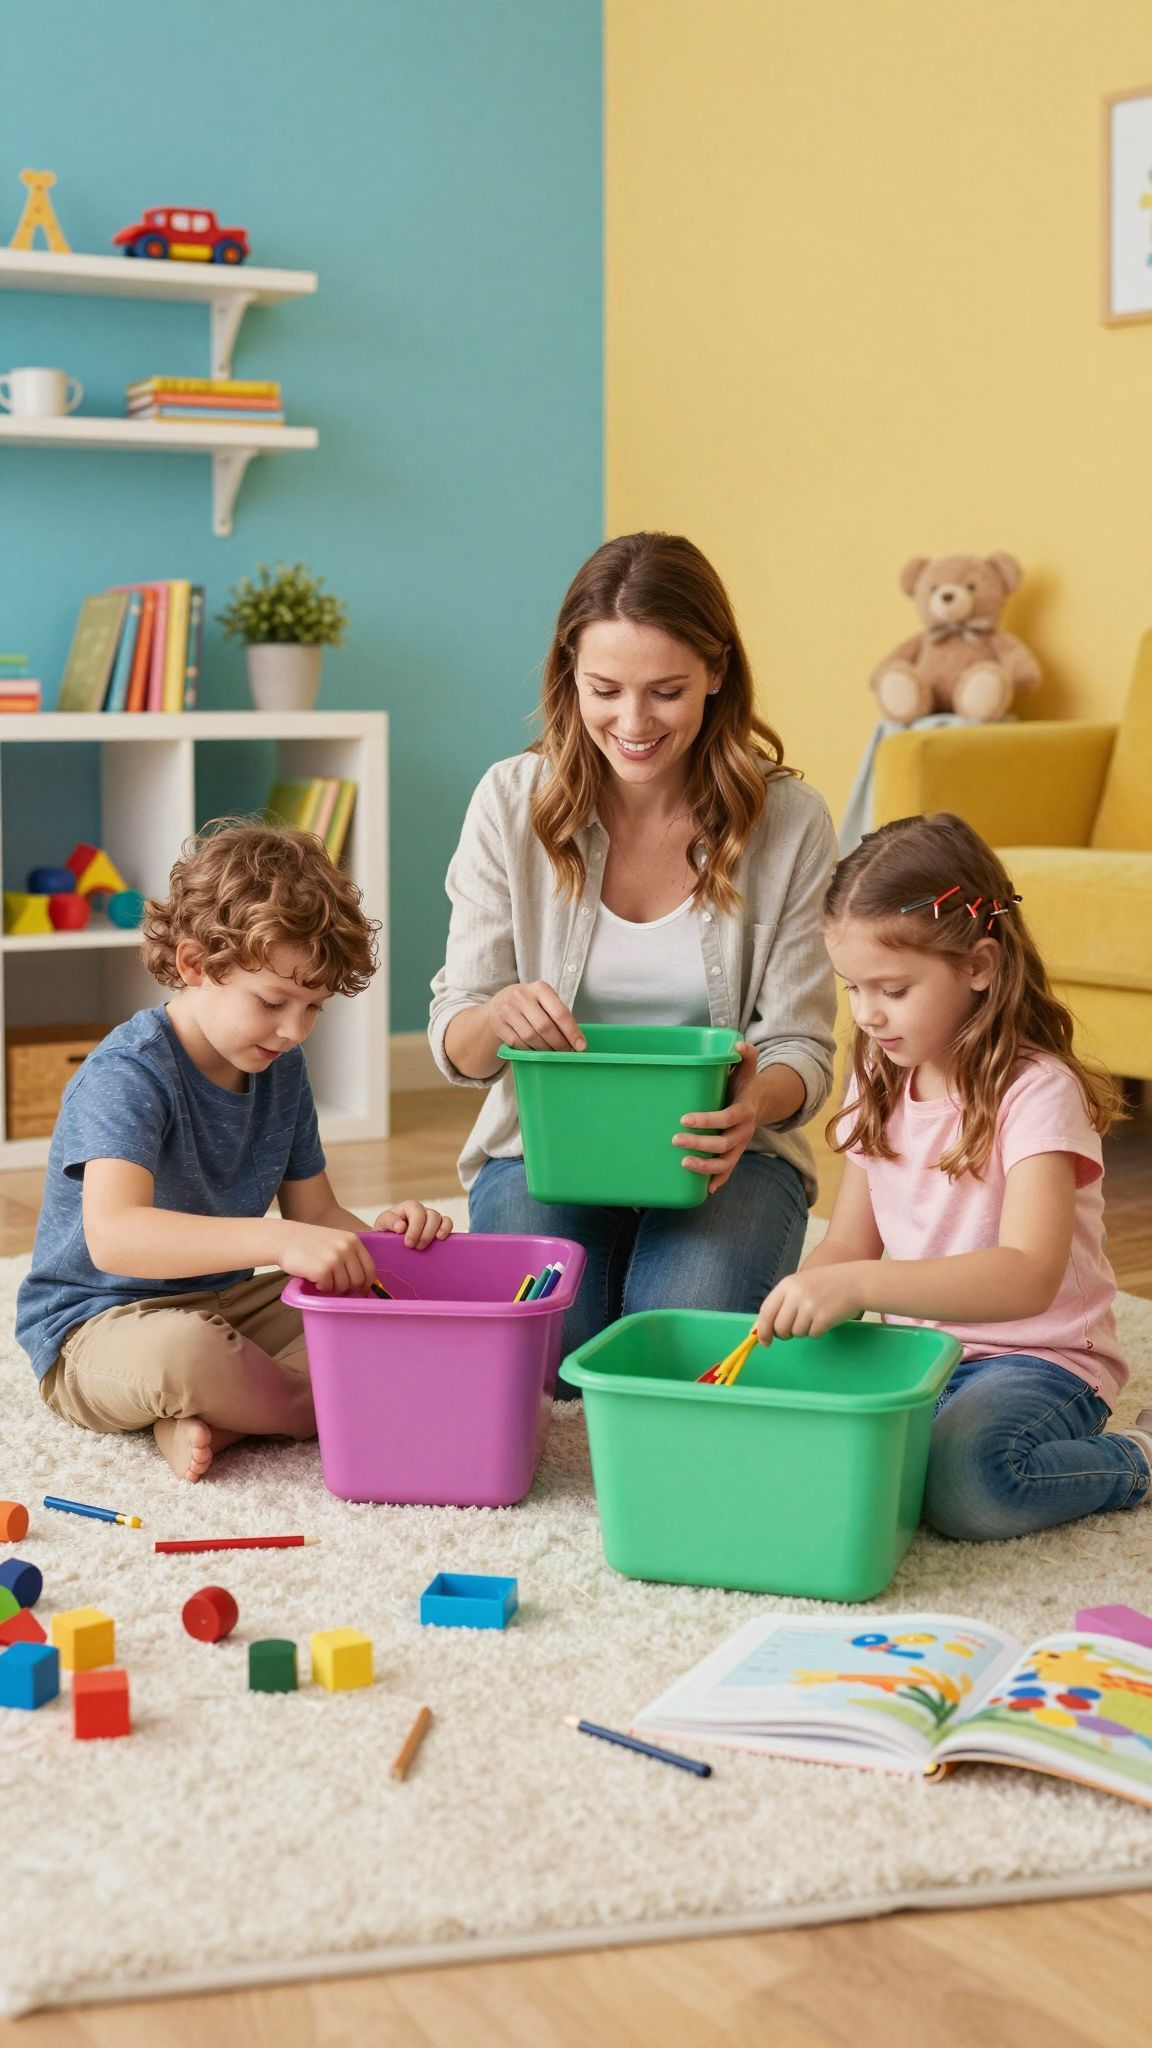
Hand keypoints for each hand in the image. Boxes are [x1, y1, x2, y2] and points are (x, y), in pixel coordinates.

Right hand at [277, 1223, 378, 1293]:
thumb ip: (349, 1256)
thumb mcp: (335, 1241)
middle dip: (348, 1288)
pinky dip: (320, 1287)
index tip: (360, 1291)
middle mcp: (346, 1248)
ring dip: (332, 1288)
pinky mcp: (322, 1270)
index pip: (370, 1269)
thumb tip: (362, 1282)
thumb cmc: (308, 1243)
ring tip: (321, 1278)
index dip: (366, 1283)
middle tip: (335, 1286)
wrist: (284, 1239)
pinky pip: (328, 1288)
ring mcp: (335, 1259)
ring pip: (343, 1287)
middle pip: (358, 1280)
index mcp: (353, 1241)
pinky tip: (313, 1278)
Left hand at [373, 1200, 452, 1248]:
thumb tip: (402, 1227)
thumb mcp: (382, 1224)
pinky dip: (446, 1230)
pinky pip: (447, 1223)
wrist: (389, 1240)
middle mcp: (422, 1210)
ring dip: (434, 1233)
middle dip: (424, 1234)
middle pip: (431, 1215)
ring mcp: (432, 1218)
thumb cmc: (386, 1230)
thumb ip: (389, 1222)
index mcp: (408, 1207)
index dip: (415, 1228)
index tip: (408, 1244)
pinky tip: (440, 1239)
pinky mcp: (438, 1227)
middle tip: (415, 1248)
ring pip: (440, 1219)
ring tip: (425, 1246)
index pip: (416, 1211)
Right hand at [487, 982, 585, 1053]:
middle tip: (566, 1052)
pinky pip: (517, 1043)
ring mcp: (507, 1009)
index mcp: (540, 988)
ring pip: (531, 1037)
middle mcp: (522, 996)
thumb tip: (577, 1042)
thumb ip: (559, 1016)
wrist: (500, 1002)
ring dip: (544, 1049)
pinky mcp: (498, 1023)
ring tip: (552, 1052)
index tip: (581, 1046)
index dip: (572, 1032)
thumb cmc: (531, 1004)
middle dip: (559, 1043)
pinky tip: (535, 1051)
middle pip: (545, 1027)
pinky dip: (529, 1050)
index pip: (560, 1013)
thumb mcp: (545, 1001)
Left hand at [674, 1042, 758, 1194]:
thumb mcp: (747, 1068)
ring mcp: (740, 1146)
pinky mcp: (735, 1155)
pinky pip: (728, 1171)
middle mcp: (744, 1131)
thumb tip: (737, 1044)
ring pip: (725, 1162)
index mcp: (744, 1111)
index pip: (726, 1118)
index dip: (707, 1121)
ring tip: (683, 1163)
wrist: (761, 1104)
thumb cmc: (745, 1085)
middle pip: (723, 1143)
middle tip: (674, 1140)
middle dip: (699, 1144)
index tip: (684, 1119)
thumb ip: (745, 1055)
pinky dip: (718, 1181)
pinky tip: (704, 1190)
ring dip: (705, 1167)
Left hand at [757, 1263, 865, 1343]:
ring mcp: (809, 1306)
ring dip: (804, 1331)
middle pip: (779, 1327)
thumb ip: (783, 1303)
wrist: (856, 1282)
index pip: (766, 1311)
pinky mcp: (823, 1317)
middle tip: (795, 1330)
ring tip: (815, 1317)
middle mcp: (796, 1294)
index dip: (762, 1329)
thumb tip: (761, 1328)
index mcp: (787, 1285)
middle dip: (784, 1334)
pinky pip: (812, 1335)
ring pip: (796, 1333)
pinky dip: (818, 1332)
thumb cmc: (827, 1285)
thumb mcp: (801, 1285)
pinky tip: (825, 1319)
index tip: (764, 1341)